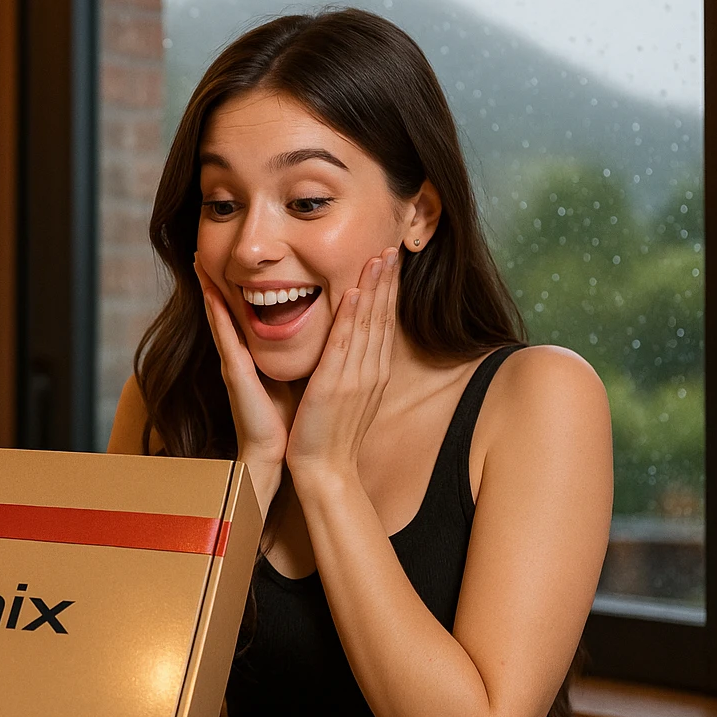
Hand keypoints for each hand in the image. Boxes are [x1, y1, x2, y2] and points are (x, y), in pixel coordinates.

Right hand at [195, 255, 295, 515]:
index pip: (250, 310)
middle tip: (202, 246)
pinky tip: (210, 291)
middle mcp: (242, 354)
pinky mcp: (235, 372)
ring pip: (221, 314)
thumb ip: (301, 354)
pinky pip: (225, 335)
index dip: (241, 283)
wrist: (281, 453)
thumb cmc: (292, 419)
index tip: (232, 257)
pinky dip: (216, 312)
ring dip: (209, 285)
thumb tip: (322, 331)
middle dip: (217, 277)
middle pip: (228, 306)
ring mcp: (234, 361)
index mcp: (258, 354)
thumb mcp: (299, 375)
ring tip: (198, 257)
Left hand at [285, 249, 400, 487]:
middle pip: (382, 317)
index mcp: (374, 373)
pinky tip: (352, 292)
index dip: (389, 292)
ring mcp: (355, 377)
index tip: (391, 263)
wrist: (324, 469)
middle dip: (387, 281)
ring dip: (373, 288)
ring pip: (368, 324)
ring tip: (378, 257)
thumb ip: (352, 370)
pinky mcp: (334, 385)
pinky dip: (350, 316)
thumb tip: (354, 351)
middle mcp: (371, 371)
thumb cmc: (330, 434)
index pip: (384, 324)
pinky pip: (344, 344)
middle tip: (391, 247)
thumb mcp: (347, 396)